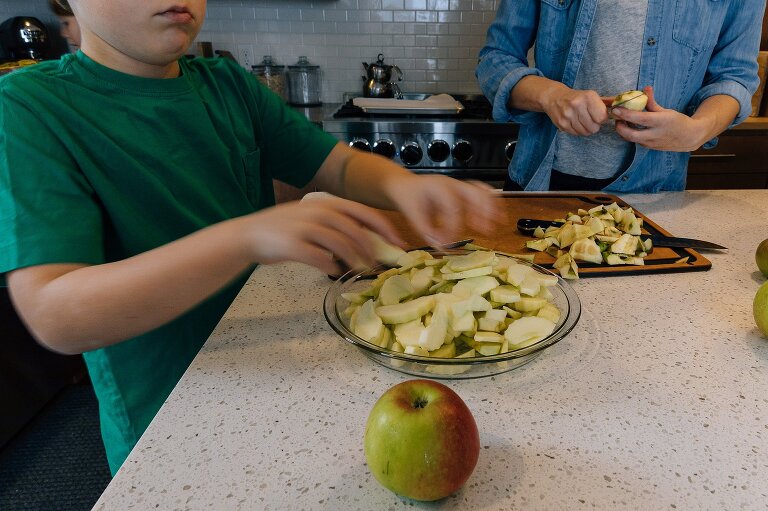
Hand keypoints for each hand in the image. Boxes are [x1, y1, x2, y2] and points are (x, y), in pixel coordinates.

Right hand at [237, 197, 401, 274]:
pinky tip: (332, 271)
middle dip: (372, 248)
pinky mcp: (293, 246)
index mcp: (326, 203)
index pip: (363, 212)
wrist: (249, 235)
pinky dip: (330, 267)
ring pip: (341, 245)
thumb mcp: (312, 217)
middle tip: (381, 264)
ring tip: (362, 271)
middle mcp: (318, 212)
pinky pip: (320, 259)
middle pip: (355, 230)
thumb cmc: (284, 229)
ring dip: (355, 260)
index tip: (398, 242)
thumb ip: (336, 223)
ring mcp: (305, 228)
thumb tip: (366, 240)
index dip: (384, 227)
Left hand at [380, 174, 501, 246]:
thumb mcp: (410, 213)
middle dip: (481, 212)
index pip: (451, 207)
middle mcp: (451, 184)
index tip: (449, 242)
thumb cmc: (407, 198)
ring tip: (499, 223)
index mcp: (437, 187)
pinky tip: (497, 217)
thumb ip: (423, 229)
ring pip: (481, 192)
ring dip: (491, 207)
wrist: (404, 185)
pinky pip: (481, 193)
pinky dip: (491, 204)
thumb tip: (438, 244)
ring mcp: (459, 186)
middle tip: (486, 230)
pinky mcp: (463, 192)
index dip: (452, 227)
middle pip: (472, 193)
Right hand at [542, 86, 609, 135]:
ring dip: (586, 129)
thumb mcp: (591, 96)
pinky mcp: (562, 123)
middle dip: (594, 126)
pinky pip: (576, 134)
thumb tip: (623, 105)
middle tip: (590, 120)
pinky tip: (575, 123)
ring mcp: (568, 115)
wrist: (554, 97)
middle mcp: (577, 105)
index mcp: (588, 97)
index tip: (598, 116)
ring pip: (585, 132)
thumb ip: (607, 102)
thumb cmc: (577, 97)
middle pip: (594, 127)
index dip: (602, 119)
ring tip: (583, 122)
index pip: (602, 118)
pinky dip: (577, 131)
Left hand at [612, 86, 708, 151]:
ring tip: (620, 120)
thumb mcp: (666, 110)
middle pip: (631, 134)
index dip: (626, 114)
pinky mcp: (649, 148)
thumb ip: (652, 102)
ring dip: (622, 130)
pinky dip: (628, 134)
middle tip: (615, 117)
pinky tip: (628, 126)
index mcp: (661, 122)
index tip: (616, 109)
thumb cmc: (677, 121)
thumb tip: (645, 88)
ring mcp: (651, 143)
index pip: (640, 118)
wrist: (688, 137)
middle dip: (619, 127)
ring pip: (630, 139)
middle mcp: (655, 134)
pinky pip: (635, 141)